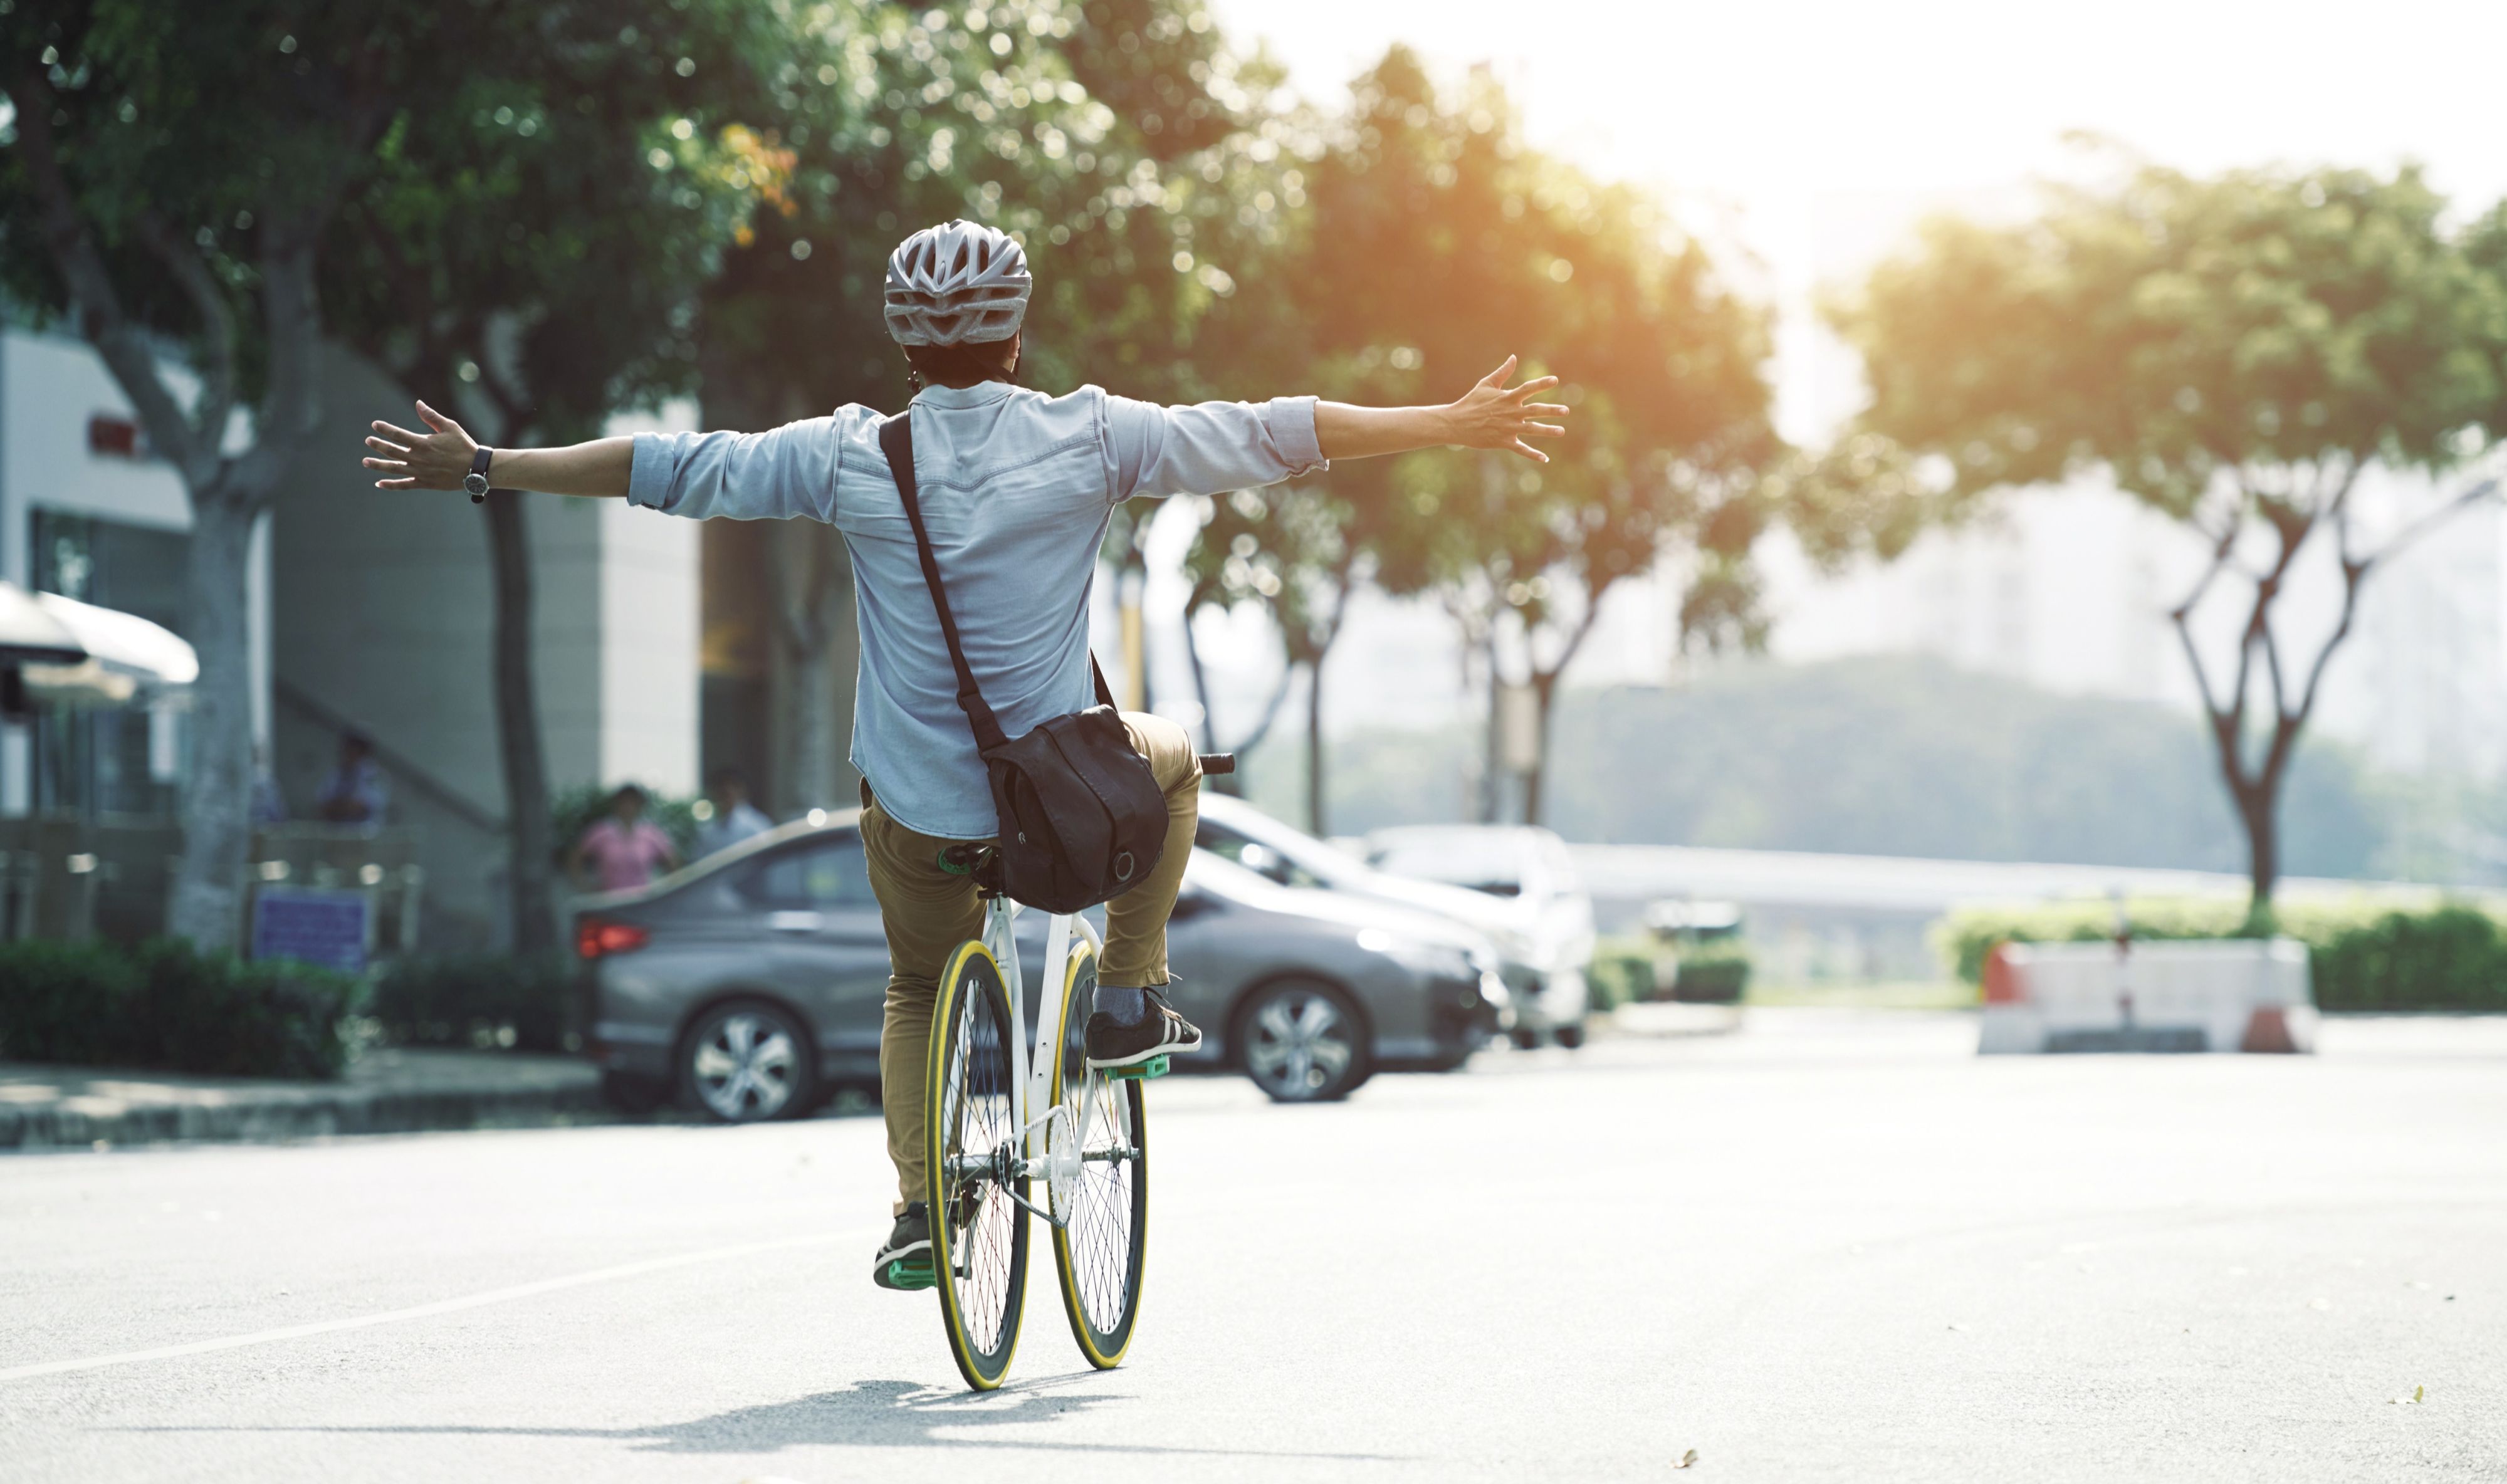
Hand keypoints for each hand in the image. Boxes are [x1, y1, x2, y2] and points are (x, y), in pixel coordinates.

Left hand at [362, 401, 479, 489]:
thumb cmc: (464, 445)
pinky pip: (404, 485)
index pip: (398, 434)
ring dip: (378, 465)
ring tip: (365, 462)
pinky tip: (379, 483)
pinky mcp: (425, 483)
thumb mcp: (450, 427)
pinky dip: (391, 485)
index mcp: (423, 443)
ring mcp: (420, 472)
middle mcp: (418, 458)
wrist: (476, 468)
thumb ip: (431, 416)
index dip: (385, 429)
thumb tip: (418, 403)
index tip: (375, 425)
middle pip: (392, 451)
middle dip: (378, 445)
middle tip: (368, 441)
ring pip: (394, 468)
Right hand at [1445, 356, 1569, 462]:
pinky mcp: (1503, 441)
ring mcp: (1508, 428)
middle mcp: (1510, 413)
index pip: (1528, 389)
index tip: (1555, 380)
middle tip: (1565, 410)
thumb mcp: (1486, 384)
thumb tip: (1514, 357)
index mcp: (1507, 398)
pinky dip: (1533, 454)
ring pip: (1532, 430)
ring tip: (1561, 431)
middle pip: (1535, 410)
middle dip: (1551, 410)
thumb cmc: (1471, 402)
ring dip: (1547, 431)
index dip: (1541, 384)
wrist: (1456, 423)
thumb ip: (1502, 372)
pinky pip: (1521, 449)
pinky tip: (1545, 458)